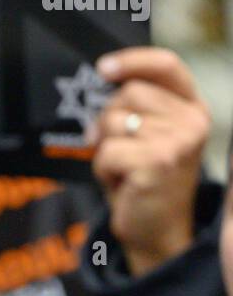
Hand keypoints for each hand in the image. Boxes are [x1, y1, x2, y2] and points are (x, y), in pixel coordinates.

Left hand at [90, 47, 210, 278]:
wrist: (157, 234)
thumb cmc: (147, 184)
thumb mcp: (148, 137)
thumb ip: (137, 107)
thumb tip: (105, 79)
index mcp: (192, 109)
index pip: (167, 66)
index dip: (133, 60)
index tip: (104, 68)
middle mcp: (192, 122)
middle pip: (130, 92)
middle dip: (109, 119)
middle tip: (114, 147)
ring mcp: (177, 142)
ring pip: (114, 122)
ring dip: (106, 148)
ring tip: (124, 169)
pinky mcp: (156, 163)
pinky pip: (107, 151)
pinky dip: (103, 169)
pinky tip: (121, 184)